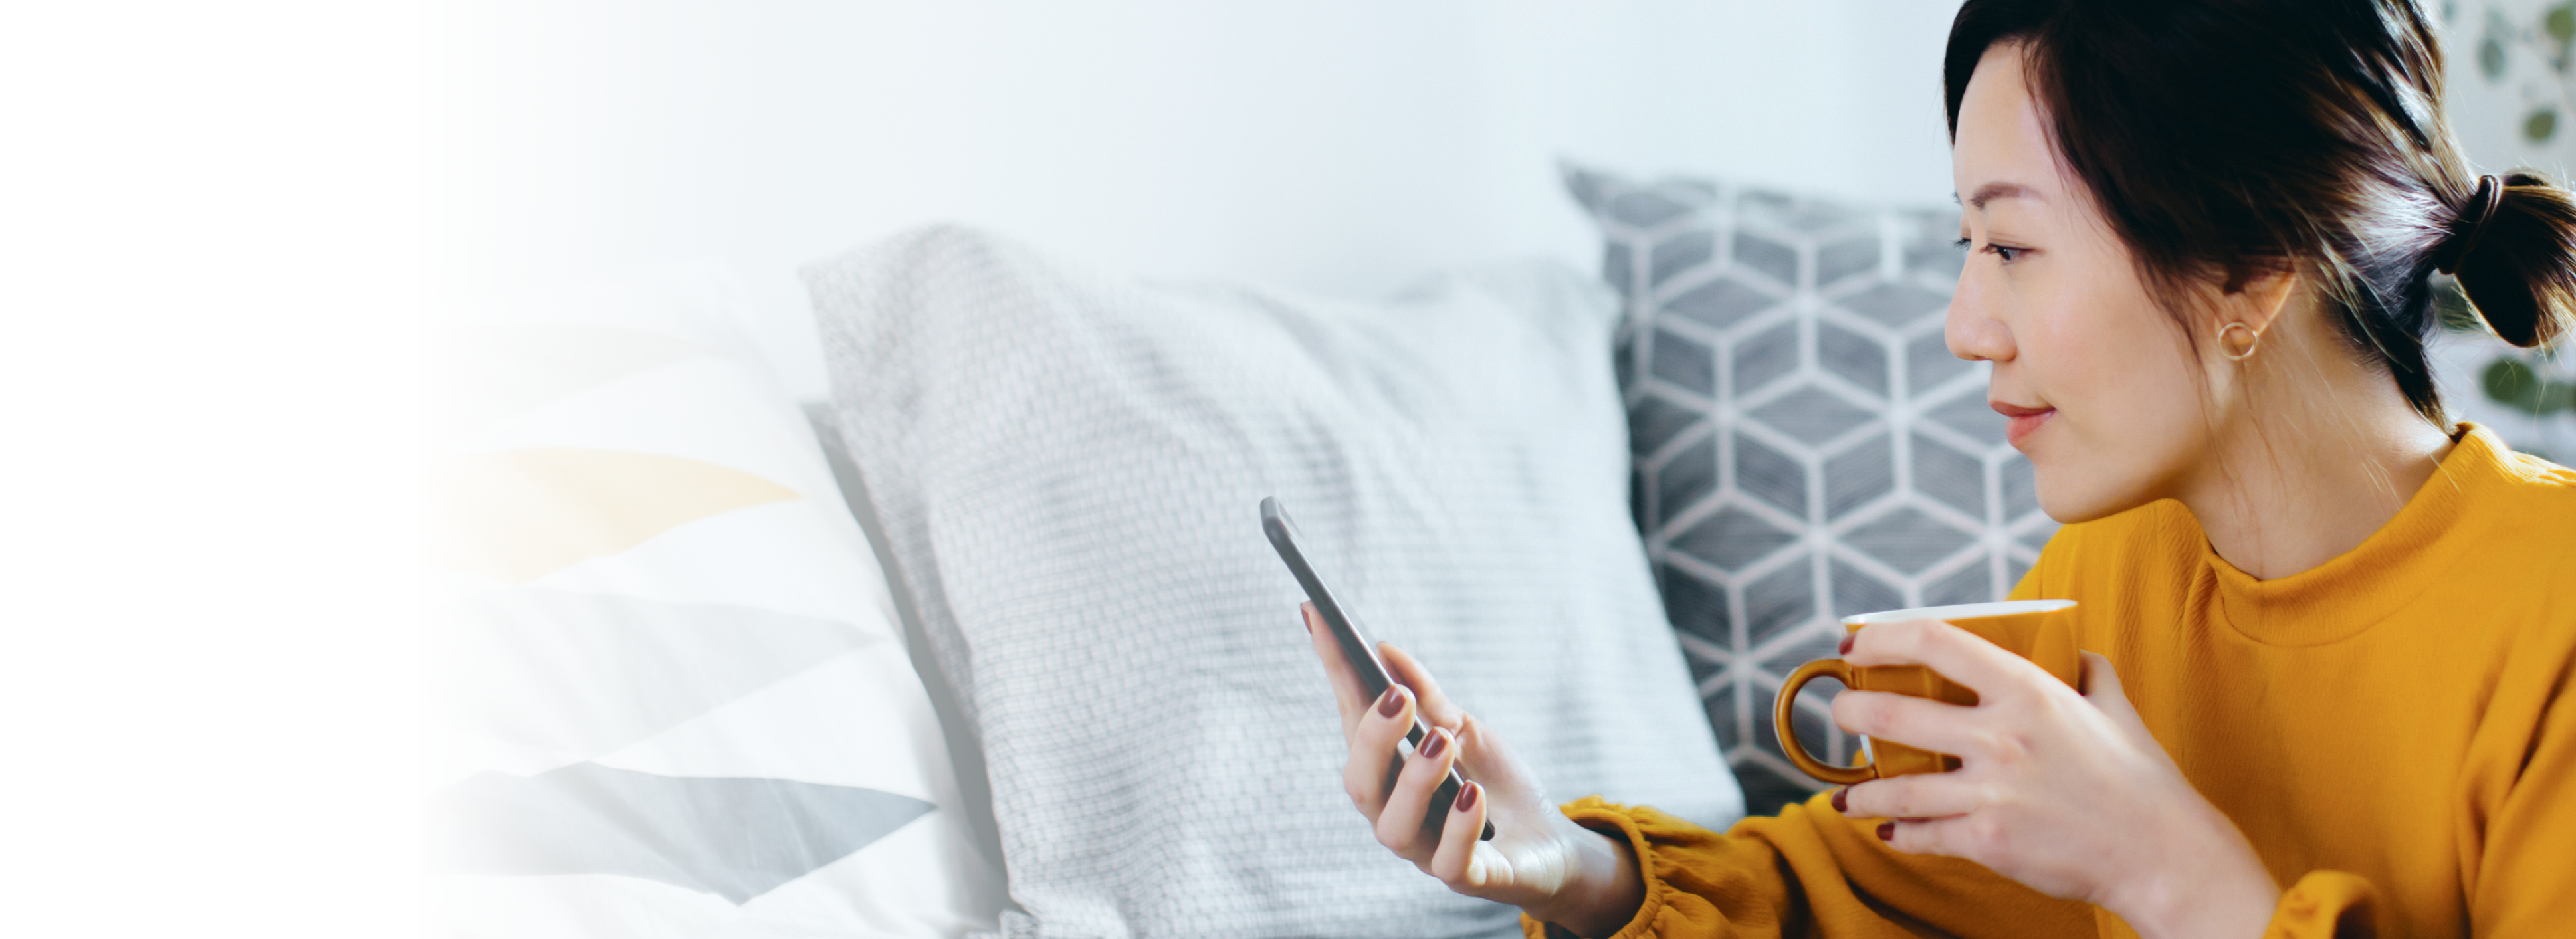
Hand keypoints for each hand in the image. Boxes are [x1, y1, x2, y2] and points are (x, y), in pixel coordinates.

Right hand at [1302, 604, 1644, 937]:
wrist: (1550, 840)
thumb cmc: (1493, 782)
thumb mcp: (1464, 729)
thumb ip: (1428, 697)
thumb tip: (1384, 649)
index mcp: (1387, 772)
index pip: (1351, 720)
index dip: (1333, 671)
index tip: (1320, 616)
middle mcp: (1395, 813)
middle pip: (1360, 783)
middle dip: (1374, 738)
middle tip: (1399, 698)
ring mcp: (1427, 849)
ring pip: (1394, 828)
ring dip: (1413, 780)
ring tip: (1441, 741)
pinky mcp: (1469, 877)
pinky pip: (1452, 863)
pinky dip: (1458, 828)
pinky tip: (1471, 794)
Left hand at [1831, 619, 2278, 938]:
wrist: (2164, 855)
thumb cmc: (2141, 780)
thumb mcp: (2115, 706)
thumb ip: (2086, 670)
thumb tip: (2072, 649)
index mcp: (2028, 691)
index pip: (1933, 642)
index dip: (1880, 638)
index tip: (1853, 646)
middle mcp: (2002, 736)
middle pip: (1891, 713)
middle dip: (1849, 712)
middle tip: (1840, 713)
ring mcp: (1991, 791)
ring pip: (1892, 785)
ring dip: (1858, 789)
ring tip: (1845, 793)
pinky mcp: (1987, 840)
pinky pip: (1920, 833)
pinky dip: (1897, 831)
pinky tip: (1886, 827)